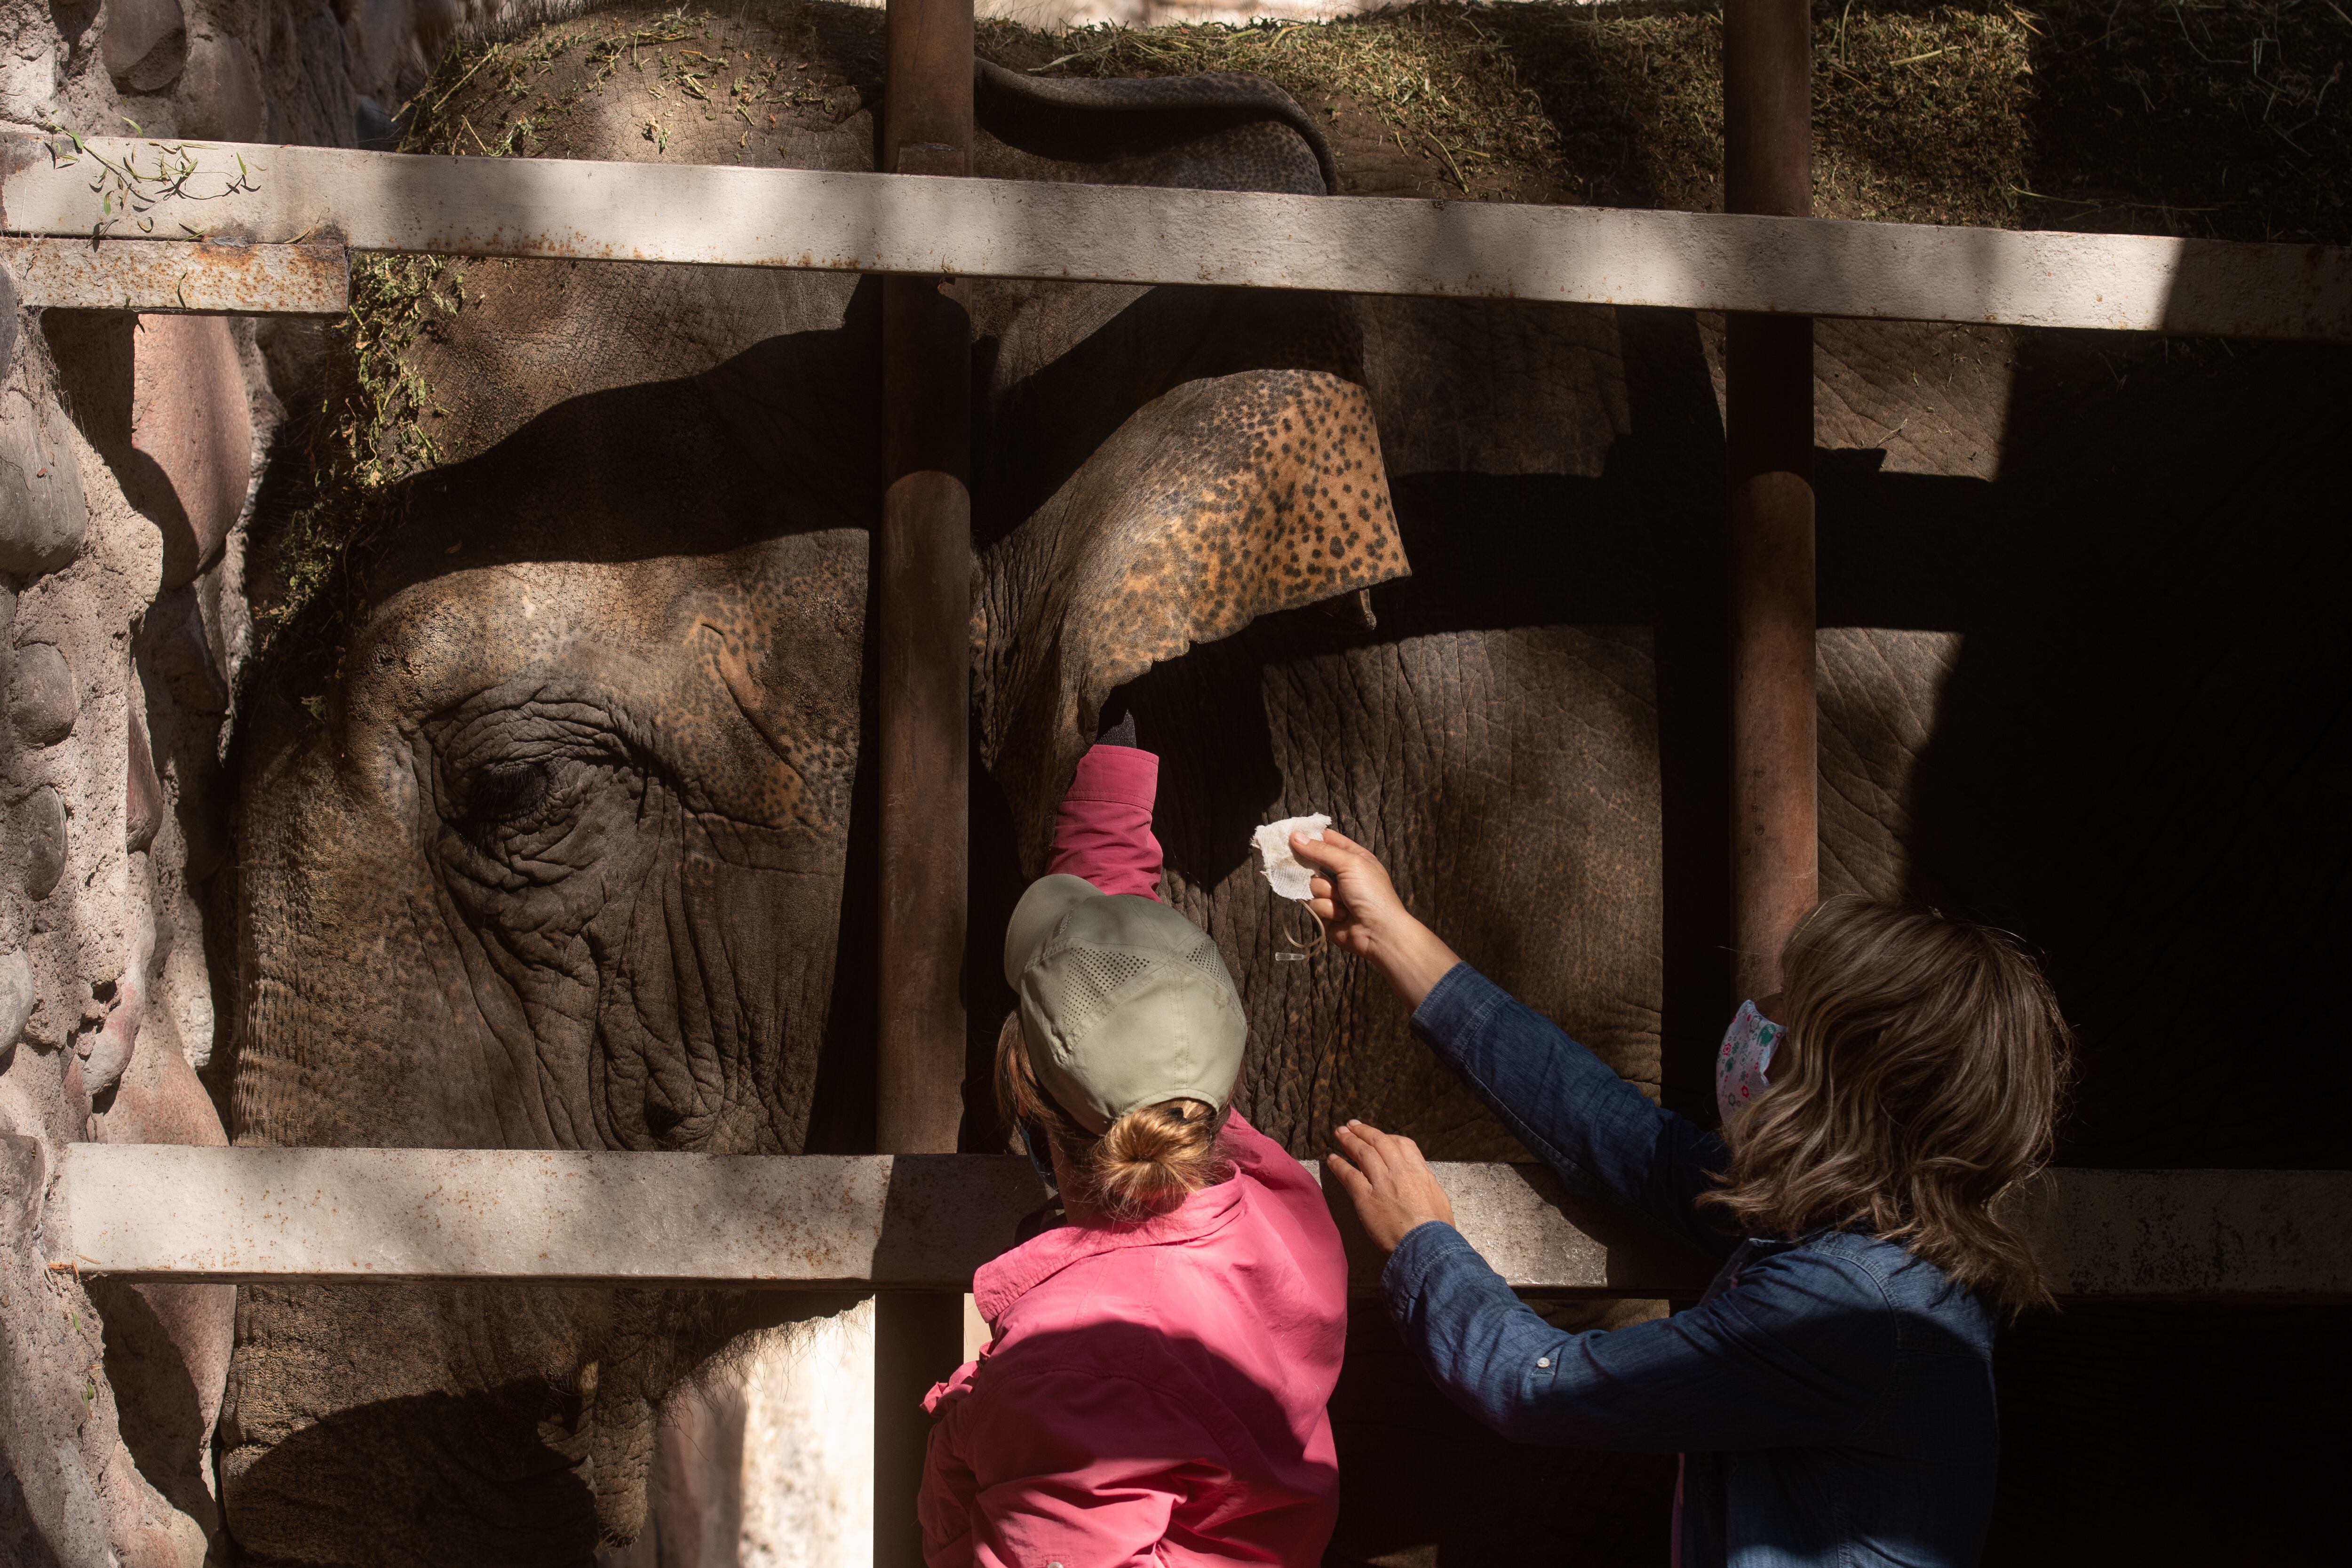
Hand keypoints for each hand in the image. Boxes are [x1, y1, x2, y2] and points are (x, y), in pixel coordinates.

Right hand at [1289, 828, 1461, 1008]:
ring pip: (1312, 885)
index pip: (1327, 840)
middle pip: (1313, 862)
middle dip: (1313, 868)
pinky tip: (1340, 915)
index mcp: (1353, 857)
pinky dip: (1327, 909)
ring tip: (1342, 900)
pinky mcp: (1325, 912)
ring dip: (1326, 892)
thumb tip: (1295, 836)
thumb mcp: (1350, 863)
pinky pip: (1314, 904)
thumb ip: (1321, 850)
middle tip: (1311, 866)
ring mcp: (1333, 894)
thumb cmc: (1371, 893)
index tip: (1291, 834)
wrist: (1378, 932)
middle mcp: (1342, 874)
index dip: (1310, 837)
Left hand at [1325, 1119, 1455, 1253]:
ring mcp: (1381, 1182)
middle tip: (1351, 1126)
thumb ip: (1424, 1183)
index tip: (1378, 1136)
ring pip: (1363, 1153)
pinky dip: (1339, 1165)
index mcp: (1419, 1170)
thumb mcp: (1438, 1197)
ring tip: (1339, 1133)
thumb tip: (1418, 1178)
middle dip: (1364, 1132)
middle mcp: (1399, 1170)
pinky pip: (1349, 1175)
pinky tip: (1331, 1159)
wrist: (1426, 1244)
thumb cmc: (1437, 1228)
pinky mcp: (1365, 1197)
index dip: (1388, 1137)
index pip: (1402, 1144)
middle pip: (1379, 1142)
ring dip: (1349, 1141)